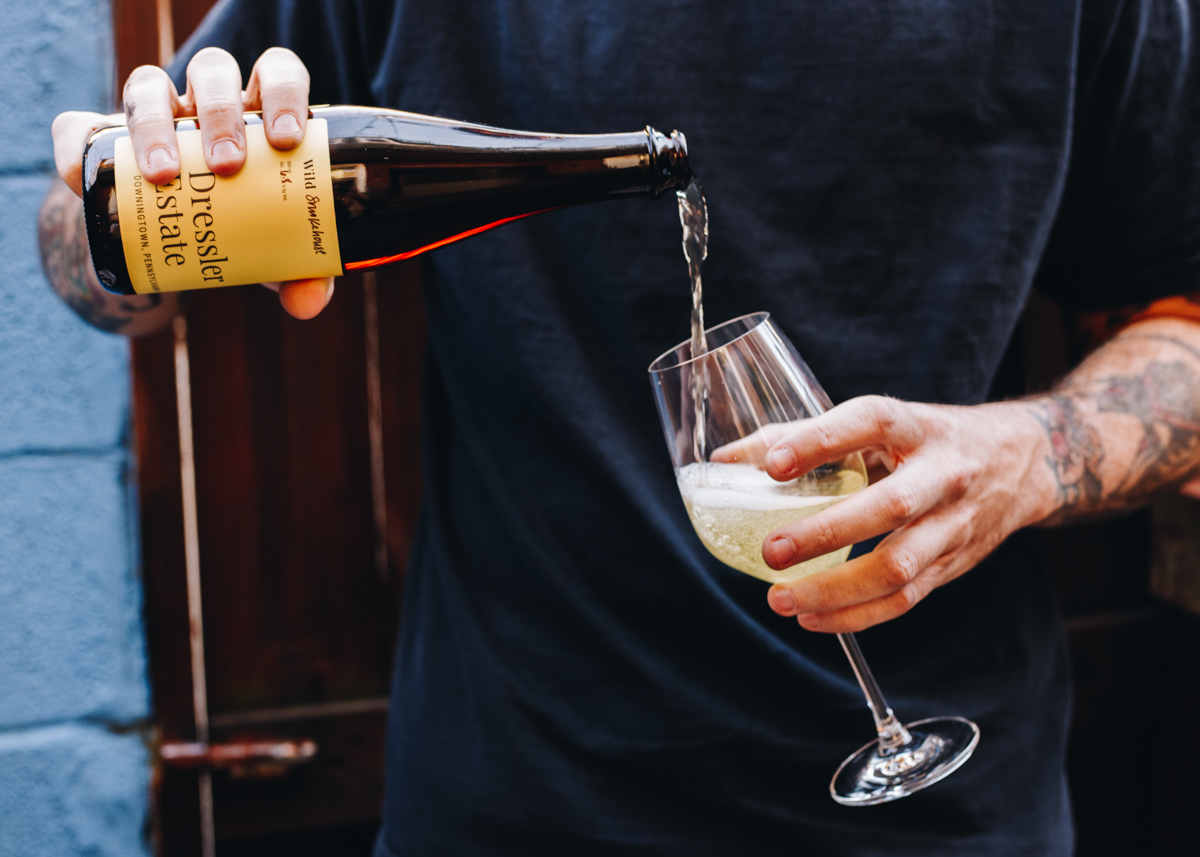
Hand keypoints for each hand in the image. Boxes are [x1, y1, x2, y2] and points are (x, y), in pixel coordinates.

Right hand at [50, 47, 332, 319]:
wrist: (182, 244)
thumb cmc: (245, 231)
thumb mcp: (277, 253)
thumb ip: (301, 272)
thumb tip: (308, 300)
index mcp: (259, 115)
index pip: (275, 75)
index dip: (283, 94)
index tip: (287, 138)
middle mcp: (207, 104)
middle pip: (213, 72)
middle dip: (220, 112)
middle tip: (227, 164)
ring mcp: (154, 115)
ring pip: (148, 86)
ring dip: (153, 123)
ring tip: (162, 175)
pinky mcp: (101, 137)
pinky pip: (79, 127)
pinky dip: (77, 145)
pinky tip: (83, 177)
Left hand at [739, 396, 1049, 632]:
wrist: (1021, 462)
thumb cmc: (927, 439)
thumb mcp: (879, 423)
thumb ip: (803, 436)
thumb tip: (726, 461)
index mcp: (917, 425)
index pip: (870, 422)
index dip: (820, 442)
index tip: (773, 466)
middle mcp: (942, 473)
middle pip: (890, 507)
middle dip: (826, 534)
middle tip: (771, 551)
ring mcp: (953, 524)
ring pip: (899, 566)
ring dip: (836, 591)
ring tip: (781, 600)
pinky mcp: (953, 564)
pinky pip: (906, 599)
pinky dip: (856, 616)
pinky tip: (813, 619)